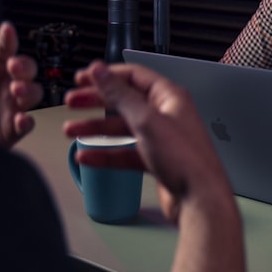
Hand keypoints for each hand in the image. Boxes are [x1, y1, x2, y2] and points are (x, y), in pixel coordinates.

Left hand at [0, 8, 41, 145]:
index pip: (5, 48)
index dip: (8, 38)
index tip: (6, 29)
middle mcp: (6, 84)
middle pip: (28, 68)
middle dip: (25, 65)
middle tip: (13, 66)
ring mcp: (12, 106)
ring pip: (34, 93)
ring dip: (29, 90)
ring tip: (16, 91)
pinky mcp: (13, 128)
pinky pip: (28, 123)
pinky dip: (27, 121)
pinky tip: (20, 118)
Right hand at [64, 60, 247, 271]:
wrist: (200, 200)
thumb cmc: (185, 159)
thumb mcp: (146, 120)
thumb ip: (119, 95)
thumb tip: (100, 71)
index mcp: (168, 97)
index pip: (132, 76)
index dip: (106, 75)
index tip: (83, 78)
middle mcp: (165, 114)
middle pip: (124, 101)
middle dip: (96, 101)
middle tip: (72, 102)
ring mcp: (160, 138)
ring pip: (122, 128)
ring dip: (96, 128)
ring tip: (71, 130)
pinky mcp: (156, 160)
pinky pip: (125, 152)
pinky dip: (106, 153)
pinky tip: (88, 156)